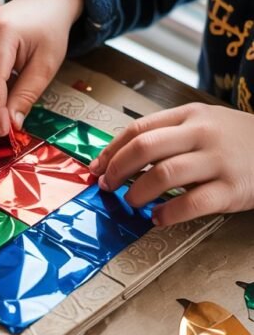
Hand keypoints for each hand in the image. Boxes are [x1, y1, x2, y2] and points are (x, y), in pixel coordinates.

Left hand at [90, 102, 253, 224]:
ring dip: (138, 192)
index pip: (139, 128)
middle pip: (145, 147)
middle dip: (118, 169)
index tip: (97, 167)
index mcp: (190, 115)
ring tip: (131, 203)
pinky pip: (193, 202)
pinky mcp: (232, 188)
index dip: (112, 149)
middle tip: (107, 187)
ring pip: (164, 174)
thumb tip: (122, 157)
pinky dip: (169, 213)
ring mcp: (218, 160)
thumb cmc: (237, 141)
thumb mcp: (205, 124)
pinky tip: (158, 219)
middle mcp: (202, 134)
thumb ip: (170, 135)